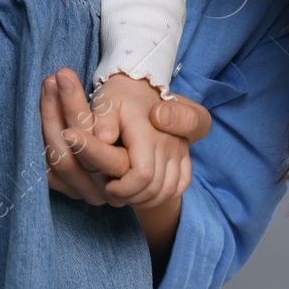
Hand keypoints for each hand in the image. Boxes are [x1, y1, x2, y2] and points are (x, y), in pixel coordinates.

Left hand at [89, 73, 188, 208]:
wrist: (138, 88)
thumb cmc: (117, 98)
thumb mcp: (105, 101)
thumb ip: (103, 119)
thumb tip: (105, 138)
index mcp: (148, 131)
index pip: (143, 174)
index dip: (125, 188)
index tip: (108, 186)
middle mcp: (169, 142)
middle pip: (156, 187)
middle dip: (131, 197)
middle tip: (112, 192)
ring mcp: (180, 149)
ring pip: (169, 190)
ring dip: (147, 199)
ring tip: (125, 194)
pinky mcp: (185, 155)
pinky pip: (182, 184)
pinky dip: (164, 195)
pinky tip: (145, 193)